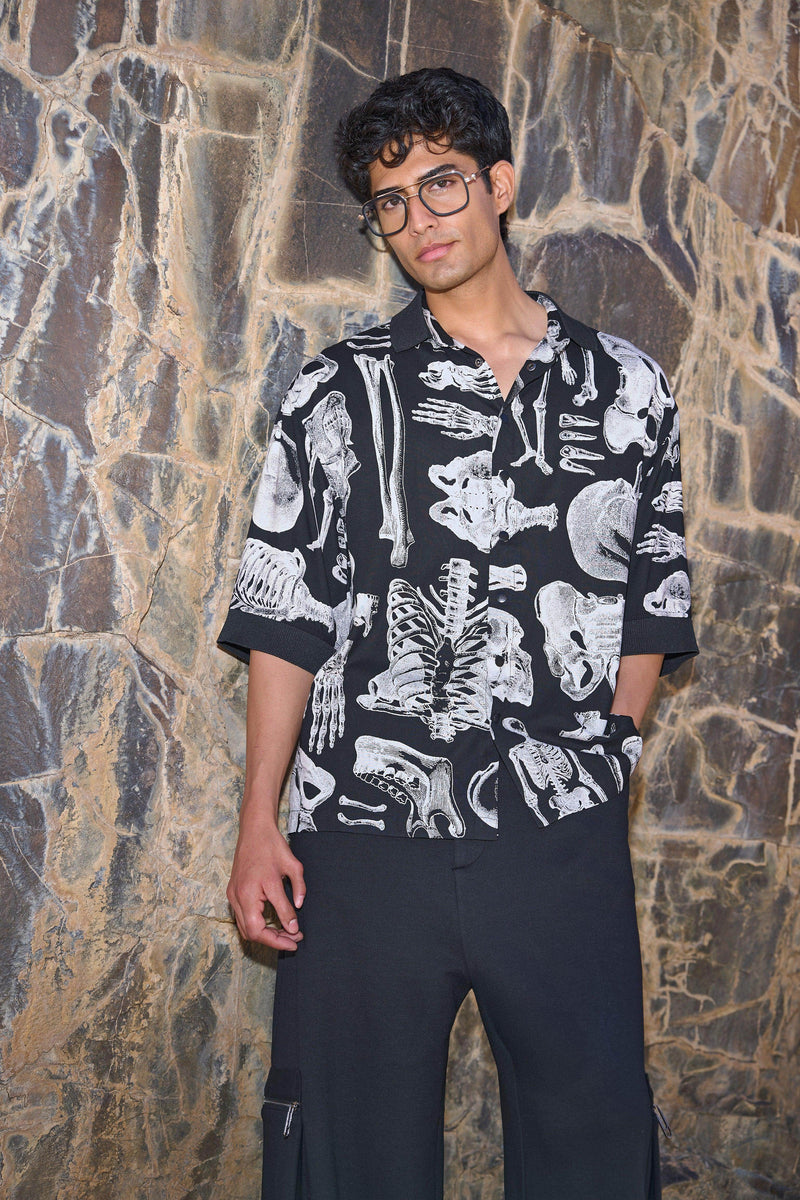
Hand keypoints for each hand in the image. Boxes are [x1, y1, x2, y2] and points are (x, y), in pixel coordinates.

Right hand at [227, 823, 305, 951]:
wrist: (255, 829)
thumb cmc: (273, 845)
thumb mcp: (292, 868)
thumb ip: (296, 893)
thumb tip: (294, 923)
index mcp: (252, 891)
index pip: (261, 929)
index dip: (279, 940)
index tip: (295, 941)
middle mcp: (238, 896)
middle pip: (251, 933)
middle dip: (273, 940)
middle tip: (294, 939)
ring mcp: (233, 894)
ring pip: (245, 928)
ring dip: (265, 934)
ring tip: (286, 933)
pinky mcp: (232, 892)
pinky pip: (242, 917)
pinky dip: (257, 925)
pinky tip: (273, 923)